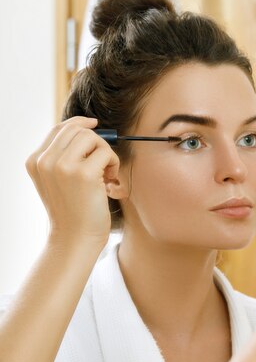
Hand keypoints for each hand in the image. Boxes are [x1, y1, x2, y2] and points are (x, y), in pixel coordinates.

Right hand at [25, 117, 119, 245]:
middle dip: (97, 143)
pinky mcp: (82, 173)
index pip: (59, 129)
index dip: (80, 123)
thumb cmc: (74, 211)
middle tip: (102, 164)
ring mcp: (61, 166)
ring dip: (106, 153)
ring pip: (92, 137)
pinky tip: (108, 182)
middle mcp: (44, 161)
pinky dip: (113, 164)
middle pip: (78, 129)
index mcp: (35, 161)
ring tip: (105, 174)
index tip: (95, 124)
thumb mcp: (58, 181)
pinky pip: (105, 152)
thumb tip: (87, 127)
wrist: (74, 238)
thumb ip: (64, 157)